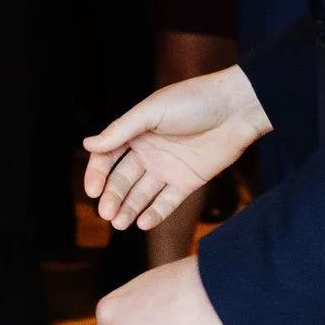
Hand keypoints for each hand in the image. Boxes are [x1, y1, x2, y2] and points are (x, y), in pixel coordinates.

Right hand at [84, 65, 270, 230]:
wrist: (236, 109)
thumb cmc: (194, 100)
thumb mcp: (152, 111)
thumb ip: (121, 130)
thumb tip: (88, 144)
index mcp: (136, 131)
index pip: (108, 157)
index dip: (97, 174)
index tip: (92, 192)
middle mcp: (148, 151)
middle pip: (123, 179)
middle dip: (113, 197)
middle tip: (106, 214)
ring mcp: (167, 168)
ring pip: (142, 194)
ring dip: (129, 209)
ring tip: (119, 223)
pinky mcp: (187, 182)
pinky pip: (167, 202)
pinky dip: (154, 213)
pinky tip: (142, 223)